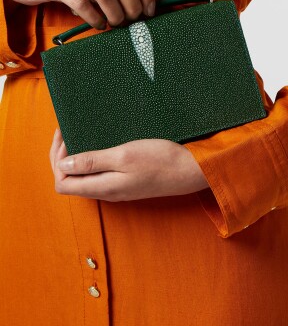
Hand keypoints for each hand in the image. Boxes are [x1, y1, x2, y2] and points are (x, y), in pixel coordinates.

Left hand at [49, 129, 209, 200]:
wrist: (191, 170)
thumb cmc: (161, 160)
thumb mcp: (124, 156)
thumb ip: (92, 162)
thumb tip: (63, 166)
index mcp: (103, 187)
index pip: (62, 183)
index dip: (57, 161)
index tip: (64, 137)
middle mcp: (107, 191)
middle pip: (70, 181)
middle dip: (62, 158)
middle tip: (66, 133)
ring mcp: (117, 188)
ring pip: (84, 178)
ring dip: (77, 158)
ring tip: (79, 136)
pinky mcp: (127, 182)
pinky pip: (99, 175)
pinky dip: (91, 160)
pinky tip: (98, 145)